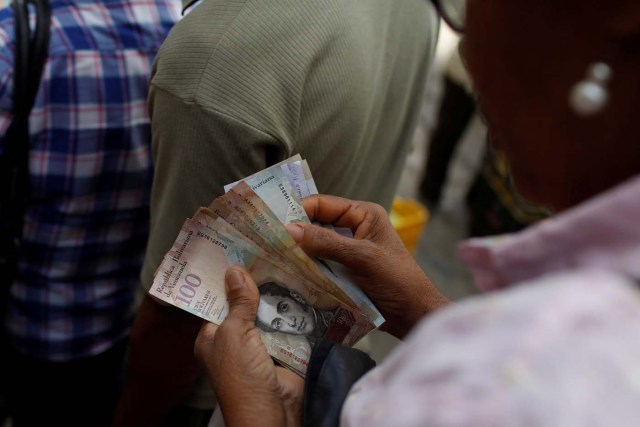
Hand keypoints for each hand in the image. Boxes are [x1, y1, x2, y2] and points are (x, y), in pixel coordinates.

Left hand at [194, 267, 303, 426]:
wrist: (273, 413)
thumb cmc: (241, 376)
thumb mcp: (234, 334)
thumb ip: (238, 303)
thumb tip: (235, 270)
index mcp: (212, 337)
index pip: (217, 301)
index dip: (227, 280)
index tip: (238, 252)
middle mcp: (235, 339)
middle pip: (245, 305)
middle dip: (256, 284)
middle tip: (268, 252)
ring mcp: (260, 344)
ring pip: (268, 313)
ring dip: (277, 296)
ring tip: (287, 262)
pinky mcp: (283, 349)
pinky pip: (287, 325)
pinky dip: (294, 312)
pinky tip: (302, 287)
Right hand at [286, 195, 448, 338]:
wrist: (413, 315)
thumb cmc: (396, 280)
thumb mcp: (361, 257)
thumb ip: (326, 242)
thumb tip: (288, 229)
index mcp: (363, 215)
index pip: (322, 204)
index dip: (297, 211)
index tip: (272, 223)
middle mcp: (354, 228)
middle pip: (316, 224)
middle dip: (295, 232)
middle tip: (266, 241)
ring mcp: (348, 251)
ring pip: (315, 246)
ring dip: (298, 252)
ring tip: (271, 257)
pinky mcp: (344, 271)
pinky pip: (320, 264)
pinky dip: (306, 268)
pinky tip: (288, 273)